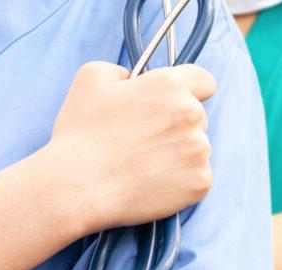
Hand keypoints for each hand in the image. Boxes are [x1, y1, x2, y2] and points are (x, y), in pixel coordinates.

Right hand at [31, 62, 217, 233]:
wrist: (77, 186)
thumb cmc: (81, 133)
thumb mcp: (91, 79)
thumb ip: (123, 71)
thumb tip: (135, 79)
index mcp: (170, 86)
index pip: (203, 81)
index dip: (190, 89)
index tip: (174, 103)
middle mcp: (192, 114)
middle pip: (198, 117)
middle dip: (177, 125)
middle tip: (142, 140)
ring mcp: (199, 150)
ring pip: (197, 148)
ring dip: (179, 153)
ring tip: (142, 163)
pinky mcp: (201, 182)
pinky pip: (196, 177)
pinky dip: (179, 181)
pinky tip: (150, 182)